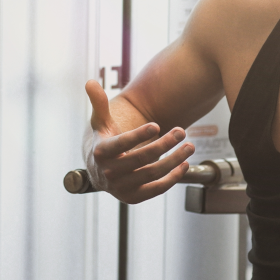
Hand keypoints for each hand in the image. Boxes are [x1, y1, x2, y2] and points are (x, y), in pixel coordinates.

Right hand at [84, 79, 194, 202]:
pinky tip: (184, 164)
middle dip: (164, 144)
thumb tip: (90, 82)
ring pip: (152, 173)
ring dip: (174, 160)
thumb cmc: (104, 140)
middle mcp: (109, 172)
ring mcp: (121, 187)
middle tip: (181, 130)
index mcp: (101, 152)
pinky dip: (172, 178)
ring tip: (189, 145)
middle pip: (141, 158)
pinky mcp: (133, 197)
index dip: (139, 135)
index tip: (157, 125)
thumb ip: (98, 102)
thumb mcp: (100, 121)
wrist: (99, 170)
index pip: (121, 144)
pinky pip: (156, 189)